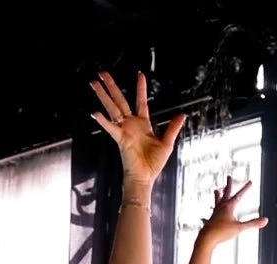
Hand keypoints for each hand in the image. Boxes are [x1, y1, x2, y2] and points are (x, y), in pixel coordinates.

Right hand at [90, 71, 184, 185]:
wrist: (145, 178)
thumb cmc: (153, 164)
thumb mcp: (167, 143)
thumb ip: (172, 128)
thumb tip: (182, 115)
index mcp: (142, 124)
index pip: (140, 101)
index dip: (140, 88)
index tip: (140, 74)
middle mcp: (131, 125)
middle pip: (119, 100)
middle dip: (112, 86)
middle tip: (102, 73)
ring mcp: (124, 130)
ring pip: (112, 108)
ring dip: (103, 95)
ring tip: (94, 83)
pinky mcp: (120, 139)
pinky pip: (111, 128)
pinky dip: (103, 121)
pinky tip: (95, 112)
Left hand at [199, 176, 267, 245]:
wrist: (207, 238)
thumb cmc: (222, 232)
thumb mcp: (240, 228)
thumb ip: (252, 223)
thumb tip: (266, 220)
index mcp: (228, 207)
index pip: (239, 195)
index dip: (245, 188)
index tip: (250, 181)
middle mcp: (221, 207)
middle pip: (225, 193)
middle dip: (228, 184)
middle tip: (228, 176)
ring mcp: (215, 213)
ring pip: (216, 201)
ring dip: (217, 195)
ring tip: (216, 190)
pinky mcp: (210, 220)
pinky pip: (210, 215)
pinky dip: (210, 214)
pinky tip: (204, 218)